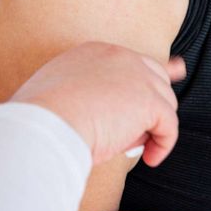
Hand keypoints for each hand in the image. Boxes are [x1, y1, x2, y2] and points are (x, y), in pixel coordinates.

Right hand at [8, 42, 184, 167]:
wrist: (45, 123)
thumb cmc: (42, 119)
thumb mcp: (59, 95)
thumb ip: (81, 96)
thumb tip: (97, 118)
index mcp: (95, 52)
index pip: (131, 62)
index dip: (145, 80)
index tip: (166, 81)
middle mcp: (120, 56)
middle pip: (156, 77)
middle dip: (157, 102)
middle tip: (149, 131)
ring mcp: (137, 76)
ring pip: (164, 103)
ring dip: (154, 127)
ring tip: (134, 148)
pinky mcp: (149, 101)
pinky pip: (169, 125)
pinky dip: (163, 144)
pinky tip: (150, 158)